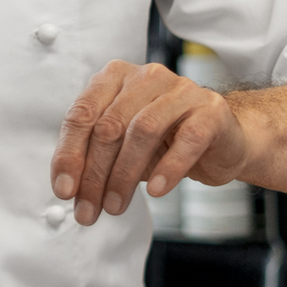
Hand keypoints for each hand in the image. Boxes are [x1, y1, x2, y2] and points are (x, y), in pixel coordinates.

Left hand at [51, 60, 248, 224]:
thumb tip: (66, 189)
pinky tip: (157, 191)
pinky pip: (186, 140)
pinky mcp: (210, 110)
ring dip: (124, 176)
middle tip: (88, 209)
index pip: (82, 113)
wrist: (222, 143)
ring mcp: (181, 90)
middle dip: (94, 174)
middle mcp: (146, 76)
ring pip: (142, 131)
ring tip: (115, 206)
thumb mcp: (121, 147)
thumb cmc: (164, 143)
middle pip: (109, 125)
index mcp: (116, 77)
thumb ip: (92, 157)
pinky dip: (168, 168)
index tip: (64, 191)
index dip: (69, 155)